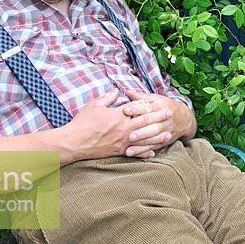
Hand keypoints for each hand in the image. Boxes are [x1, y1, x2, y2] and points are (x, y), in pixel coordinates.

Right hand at [58, 89, 173, 161]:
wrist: (74, 142)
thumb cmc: (83, 122)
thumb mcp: (94, 105)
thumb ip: (107, 97)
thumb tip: (116, 91)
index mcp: (118, 115)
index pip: (138, 109)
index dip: (149, 106)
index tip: (159, 104)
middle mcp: (123, 128)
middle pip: (146, 122)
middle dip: (159, 118)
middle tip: (170, 115)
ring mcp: (123, 141)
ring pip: (144, 139)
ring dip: (157, 136)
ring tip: (167, 134)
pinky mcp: (119, 152)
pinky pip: (135, 152)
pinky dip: (145, 152)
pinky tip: (153, 151)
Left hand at [122, 90, 195, 156]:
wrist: (184, 119)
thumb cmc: (165, 107)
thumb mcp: (156, 99)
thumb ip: (141, 97)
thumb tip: (126, 92)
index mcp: (161, 107)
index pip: (148, 108)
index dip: (137, 109)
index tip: (125, 110)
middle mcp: (164, 120)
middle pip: (152, 126)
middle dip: (141, 131)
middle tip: (130, 134)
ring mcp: (165, 132)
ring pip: (153, 138)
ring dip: (141, 143)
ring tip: (129, 147)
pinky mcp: (164, 141)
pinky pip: (153, 147)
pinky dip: (143, 151)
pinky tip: (132, 153)